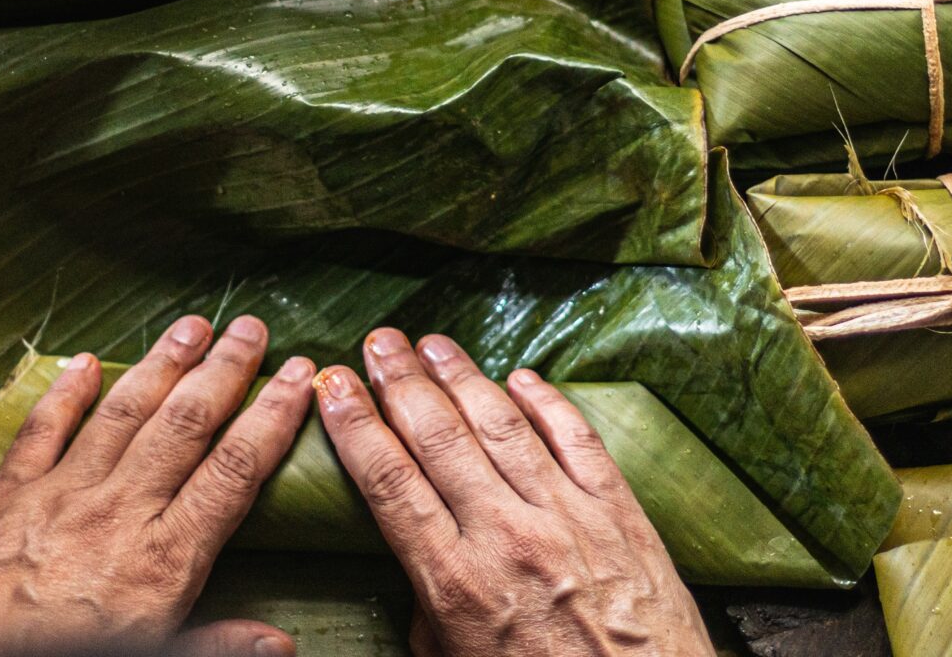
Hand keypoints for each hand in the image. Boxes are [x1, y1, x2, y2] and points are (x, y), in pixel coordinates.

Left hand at [0, 315, 315, 656]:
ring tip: (192, 326)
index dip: (270, 419)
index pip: (233, 471)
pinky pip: (40, 434)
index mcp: (163, 559)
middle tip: (251, 329)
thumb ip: (218, 646)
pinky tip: (84, 363)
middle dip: (223, 371)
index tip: (297, 378)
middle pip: (183, 426)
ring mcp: (59, 499)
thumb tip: (281, 644)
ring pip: (121, 415)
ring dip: (160, 365)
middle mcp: (117, 514)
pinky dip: (64, 395)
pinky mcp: (7, 503)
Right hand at [312, 328, 714, 656]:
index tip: (332, 386)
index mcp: (456, 581)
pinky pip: (577, 440)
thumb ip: (431, 607)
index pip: (390, 481)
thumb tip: (419, 562)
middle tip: (378, 343)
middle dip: (401, 382)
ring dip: (463, 378)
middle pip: (440, 438)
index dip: (355, 425)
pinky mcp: (619, 512)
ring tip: (434, 345)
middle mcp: (508, 537)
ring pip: (504, 426)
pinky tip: (521, 378)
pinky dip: (546, 404)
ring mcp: (568, 517)